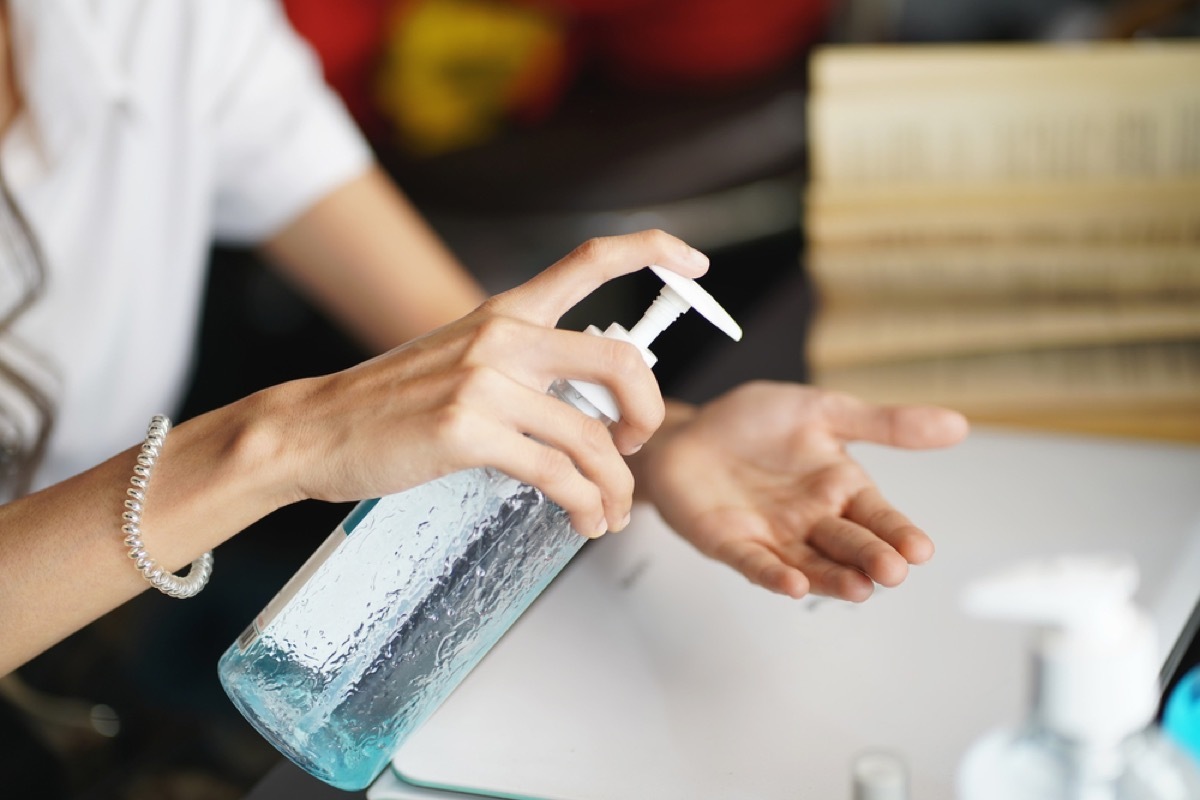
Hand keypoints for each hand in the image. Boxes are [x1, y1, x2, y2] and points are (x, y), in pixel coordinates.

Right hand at [268, 230, 708, 537]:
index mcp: (506, 312)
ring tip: (610, 512)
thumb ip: (522, 367)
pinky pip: (557, 474)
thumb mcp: (460, 360)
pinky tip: (583, 519)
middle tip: (638, 445)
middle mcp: (502, 336)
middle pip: (620, 361)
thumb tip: (585, 406)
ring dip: (616, 486)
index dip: (653, 250)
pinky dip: (584, 504)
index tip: (695, 262)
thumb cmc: (389, 403)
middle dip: (650, 412)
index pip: (590, 259)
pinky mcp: (468, 430)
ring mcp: (485, 381)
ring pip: (593, 438)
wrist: (315, 429)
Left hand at [634, 381, 968, 600]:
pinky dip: (774, 575)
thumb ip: (885, 424)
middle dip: (871, 559)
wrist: (688, 430)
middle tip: (892, 571)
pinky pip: (756, 564)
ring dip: (833, 579)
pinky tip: (793, 584)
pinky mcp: (732, 544)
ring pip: (811, 564)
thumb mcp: (823, 411)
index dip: (898, 533)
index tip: (920, 549)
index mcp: (839, 488)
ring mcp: (773, 536)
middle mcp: (812, 520)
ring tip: (858, 588)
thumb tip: (957, 424)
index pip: (878, 517)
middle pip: (849, 545)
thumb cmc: (752, 423)